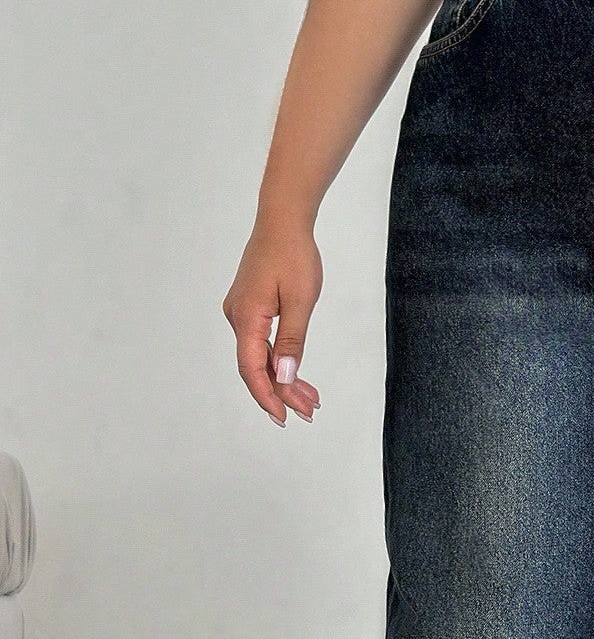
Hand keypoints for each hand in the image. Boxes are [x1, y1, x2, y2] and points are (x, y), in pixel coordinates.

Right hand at [222, 219, 322, 425]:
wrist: (282, 222)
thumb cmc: (294, 255)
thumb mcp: (301, 301)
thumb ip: (292, 341)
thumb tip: (284, 376)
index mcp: (247, 317)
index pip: (252, 369)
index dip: (267, 396)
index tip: (283, 417)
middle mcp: (238, 318)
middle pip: (257, 367)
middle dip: (282, 392)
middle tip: (308, 413)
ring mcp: (242, 313)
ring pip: (261, 357)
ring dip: (284, 379)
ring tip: (310, 400)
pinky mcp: (250, 308)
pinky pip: (262, 343)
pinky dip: (280, 360)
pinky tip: (296, 374)